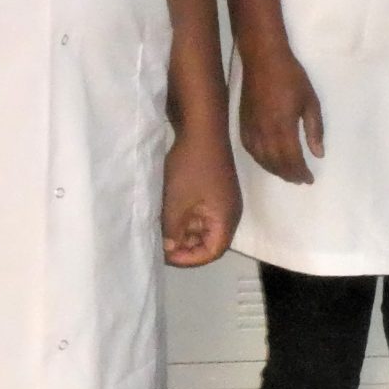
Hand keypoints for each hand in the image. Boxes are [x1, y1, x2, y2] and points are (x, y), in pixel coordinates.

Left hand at [162, 125, 241, 266]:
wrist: (201, 129)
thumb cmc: (191, 167)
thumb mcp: (177, 203)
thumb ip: (173, 230)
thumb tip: (170, 249)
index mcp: (225, 219)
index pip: (213, 251)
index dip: (190, 259)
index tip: (167, 256)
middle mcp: (228, 213)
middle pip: (209, 240)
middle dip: (185, 246)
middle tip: (160, 245)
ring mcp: (221, 200)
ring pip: (203, 227)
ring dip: (183, 231)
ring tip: (161, 231)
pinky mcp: (213, 190)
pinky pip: (201, 213)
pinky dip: (185, 218)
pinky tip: (166, 215)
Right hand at [238, 41, 322, 184]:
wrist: (263, 59)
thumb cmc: (291, 77)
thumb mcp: (310, 101)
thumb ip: (314, 129)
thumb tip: (318, 154)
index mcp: (283, 126)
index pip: (292, 159)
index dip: (301, 172)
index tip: (309, 179)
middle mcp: (265, 131)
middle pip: (276, 163)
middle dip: (289, 175)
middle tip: (300, 180)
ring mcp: (251, 128)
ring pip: (262, 159)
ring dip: (275, 170)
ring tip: (287, 174)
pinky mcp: (242, 123)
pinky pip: (250, 149)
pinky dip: (260, 160)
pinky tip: (268, 162)